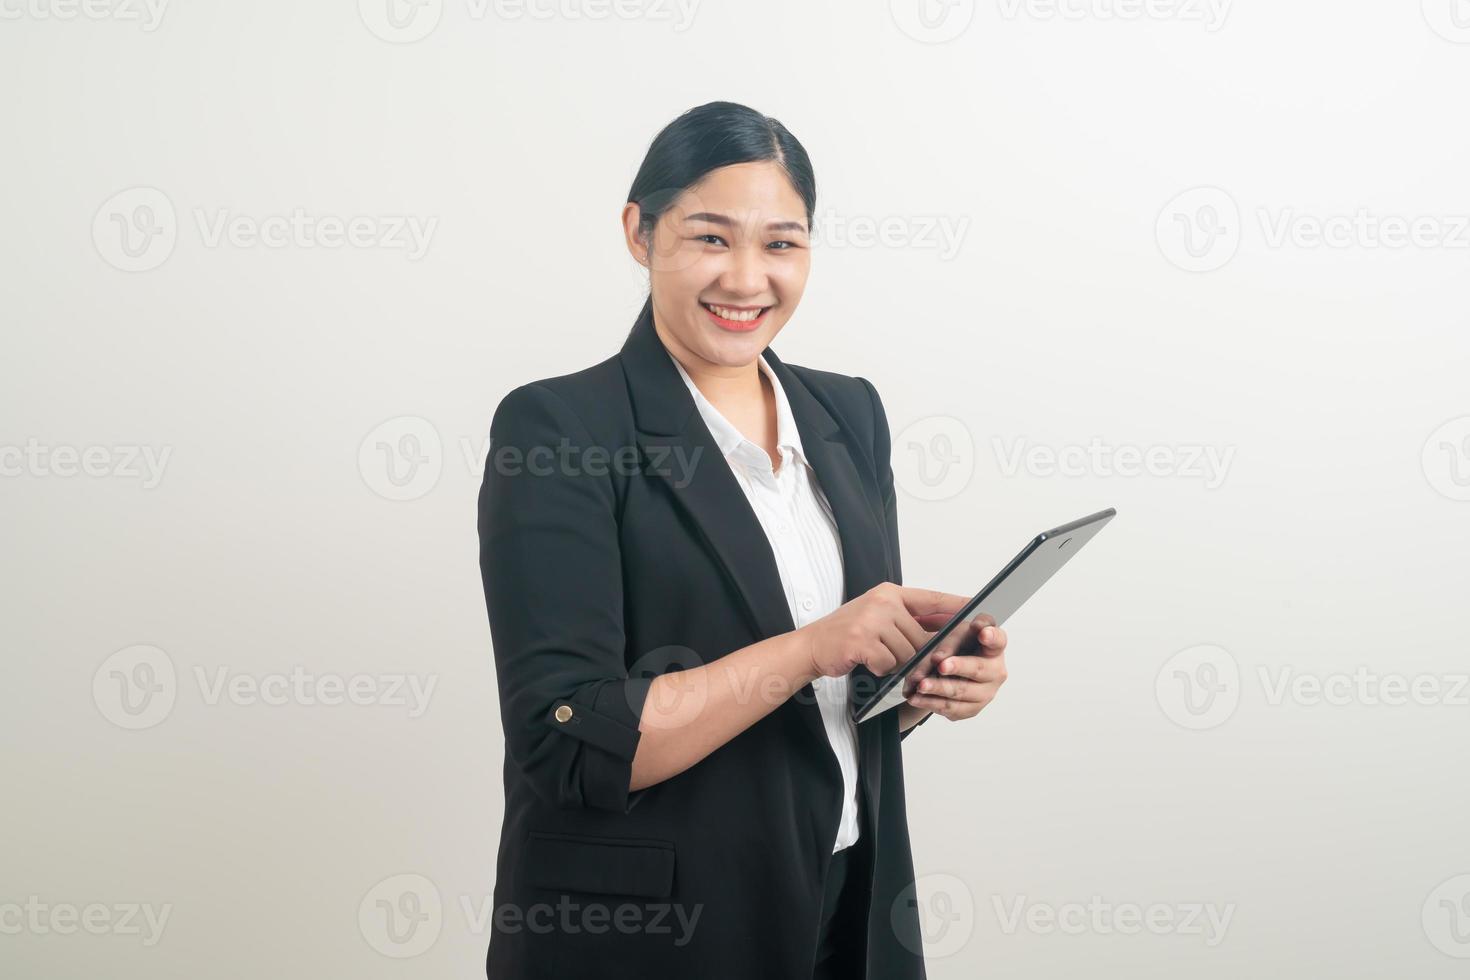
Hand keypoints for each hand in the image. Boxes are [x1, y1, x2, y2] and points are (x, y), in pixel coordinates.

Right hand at [797, 583, 970, 680]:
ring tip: (877, 657)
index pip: (933, 599)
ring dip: (896, 663)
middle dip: (918, 654)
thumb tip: (944, 631)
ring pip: (907, 653)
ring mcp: (871, 620)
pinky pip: (888, 663)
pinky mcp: (861, 640)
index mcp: (890, 593)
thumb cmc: (848, 633)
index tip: (981, 609)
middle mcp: (883, 602)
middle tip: (907, 661)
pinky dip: (880, 669)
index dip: (958, 606)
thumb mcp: (878, 616)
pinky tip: (867, 661)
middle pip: (923, 636)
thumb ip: (908, 619)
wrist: (811, 645)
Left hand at [903, 615, 1007, 721]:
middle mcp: (995, 670)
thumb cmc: (954, 648)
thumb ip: (945, 639)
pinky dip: (932, 703)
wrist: (949, 672)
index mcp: (993, 646)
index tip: (983, 632)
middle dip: (958, 667)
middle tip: (941, 665)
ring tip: (921, 685)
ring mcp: (986, 692)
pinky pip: (952, 708)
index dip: (991, 636)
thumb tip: (937, 658)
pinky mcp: (973, 708)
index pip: (998, 639)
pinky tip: (917, 698)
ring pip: (962, 691)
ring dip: (939, 688)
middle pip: (978, 668)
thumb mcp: (950, 634)